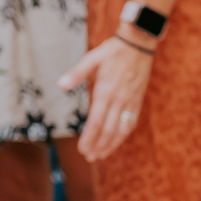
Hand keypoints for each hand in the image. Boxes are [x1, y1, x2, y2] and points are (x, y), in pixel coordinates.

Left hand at [60, 35, 154, 160]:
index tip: (82, 149)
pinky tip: (115, 141)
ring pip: (121, 130)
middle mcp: (119, 100)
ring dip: (111, 145)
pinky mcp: (137, 101)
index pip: (96, 121)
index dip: (89, 138)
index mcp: (106, 91)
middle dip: (98, 146)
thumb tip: (60, 85)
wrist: (139, 44)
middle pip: (108, 130)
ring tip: (101, 155)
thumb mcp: (92, 58)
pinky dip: (122, 135)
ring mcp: (130, 102)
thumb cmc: (113, 50)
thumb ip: (76, 73)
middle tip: (89, 157)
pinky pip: (130, 123)